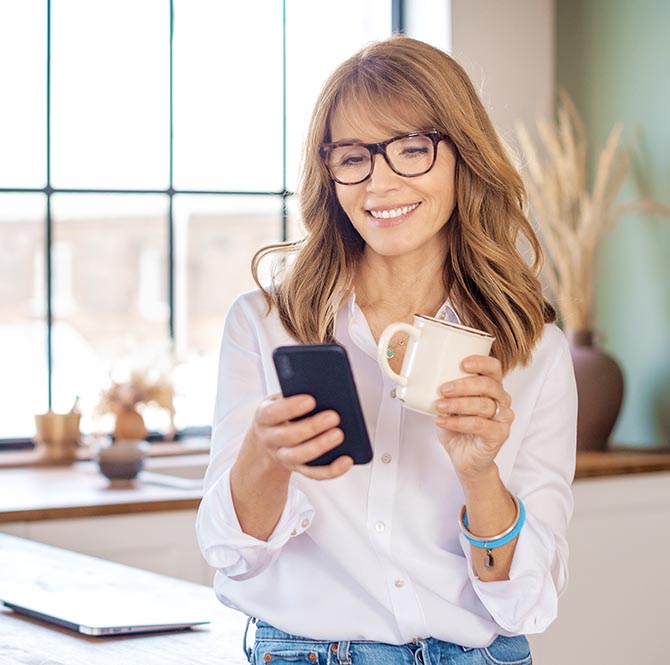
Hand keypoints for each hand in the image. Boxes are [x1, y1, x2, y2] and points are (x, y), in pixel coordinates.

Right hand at [249, 393, 353, 480]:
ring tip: (339, 434)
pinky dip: (331, 470)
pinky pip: (313, 473)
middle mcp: (270, 438)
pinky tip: (346, 460)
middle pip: (287, 437)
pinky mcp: (297, 468)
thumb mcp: (280, 399)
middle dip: (312, 427)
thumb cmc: (281, 412)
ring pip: (298, 457)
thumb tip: (323, 390)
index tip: (311, 400)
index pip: (273, 413)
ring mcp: (283, 456)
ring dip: (320, 447)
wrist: (268, 437)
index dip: (291, 408)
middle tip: (334, 416)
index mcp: (264, 417)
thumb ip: (294, 394)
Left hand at [433, 355, 513, 478]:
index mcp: (491, 387)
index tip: (463, 363)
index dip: (481, 362)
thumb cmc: (458, 428)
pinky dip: (458, 422)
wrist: (464, 457)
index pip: (493, 368)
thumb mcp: (448, 405)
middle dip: (463, 385)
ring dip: (458, 404)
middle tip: (444, 389)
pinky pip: (480, 425)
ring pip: (483, 405)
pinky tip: (443, 421)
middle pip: (488, 385)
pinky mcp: (500, 434)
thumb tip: (426, 379)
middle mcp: (501, 399)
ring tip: (439, 406)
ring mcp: (503, 417)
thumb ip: (445, 391)